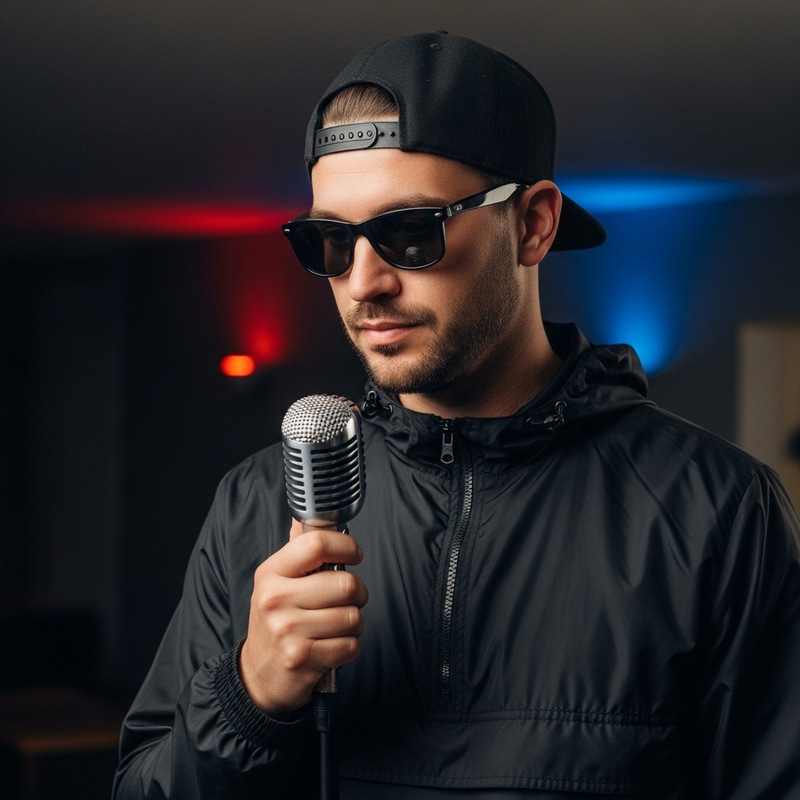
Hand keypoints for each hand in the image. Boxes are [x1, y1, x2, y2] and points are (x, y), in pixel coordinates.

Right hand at [239, 518, 367, 713]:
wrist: (258, 674)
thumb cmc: (276, 620)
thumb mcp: (277, 580)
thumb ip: (297, 548)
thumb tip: (308, 513)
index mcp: (271, 573)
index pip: (316, 543)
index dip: (346, 545)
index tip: (354, 554)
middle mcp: (276, 599)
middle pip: (345, 583)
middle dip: (357, 592)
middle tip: (347, 598)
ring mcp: (288, 631)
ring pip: (353, 617)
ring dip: (353, 623)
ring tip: (335, 625)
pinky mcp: (303, 659)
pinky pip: (351, 645)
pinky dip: (349, 646)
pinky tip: (331, 645)